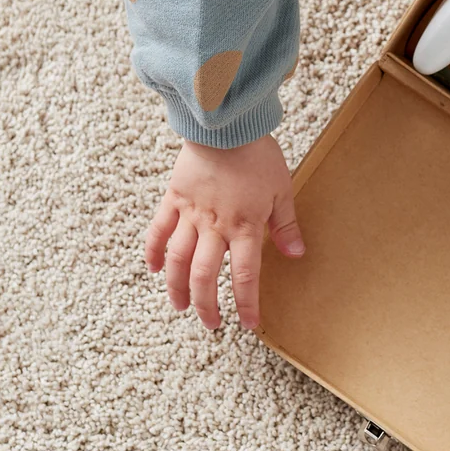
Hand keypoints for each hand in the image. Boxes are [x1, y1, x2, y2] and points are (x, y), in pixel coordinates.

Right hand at [145, 135, 303, 330]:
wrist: (225, 125)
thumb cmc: (258, 155)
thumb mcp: (282, 190)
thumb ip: (286, 225)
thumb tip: (296, 254)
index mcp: (246, 227)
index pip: (245, 276)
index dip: (246, 304)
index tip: (248, 325)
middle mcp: (216, 226)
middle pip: (205, 275)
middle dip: (207, 305)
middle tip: (210, 324)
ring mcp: (191, 214)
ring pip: (178, 260)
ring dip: (177, 287)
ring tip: (179, 306)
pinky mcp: (174, 199)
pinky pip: (159, 230)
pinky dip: (154, 251)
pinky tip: (153, 269)